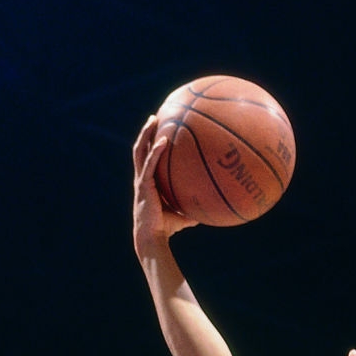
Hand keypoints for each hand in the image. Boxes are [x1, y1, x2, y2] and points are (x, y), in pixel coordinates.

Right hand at [132, 116, 195, 259]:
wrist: (152, 238)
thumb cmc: (167, 229)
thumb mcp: (184, 215)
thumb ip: (195, 207)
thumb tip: (215, 206)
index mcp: (148, 182)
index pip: (148, 158)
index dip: (151, 143)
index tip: (159, 129)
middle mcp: (142, 178)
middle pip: (141, 149)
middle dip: (146, 132)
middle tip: (155, 117)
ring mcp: (141, 180)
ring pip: (140, 151)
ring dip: (146, 134)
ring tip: (154, 119)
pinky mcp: (143, 185)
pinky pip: (150, 163)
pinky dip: (156, 150)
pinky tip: (164, 139)